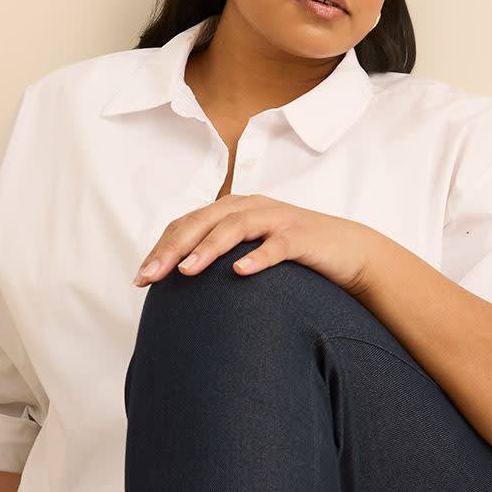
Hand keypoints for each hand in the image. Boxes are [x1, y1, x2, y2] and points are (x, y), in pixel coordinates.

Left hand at [132, 194, 375, 293]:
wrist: (350, 252)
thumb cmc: (295, 258)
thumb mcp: (252, 252)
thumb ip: (220, 258)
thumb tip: (181, 283)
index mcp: (234, 210)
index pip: (188, 224)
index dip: (161, 248)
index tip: (141, 279)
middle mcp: (251, 208)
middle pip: (203, 222)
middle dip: (173, 248)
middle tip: (150, 276)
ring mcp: (277, 219)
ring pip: (235, 227)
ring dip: (208, 249)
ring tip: (187, 272)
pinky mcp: (302, 236)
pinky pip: (277, 245)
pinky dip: (258, 258)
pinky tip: (240, 273)